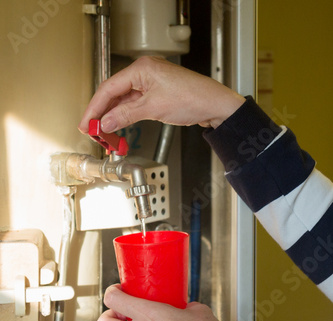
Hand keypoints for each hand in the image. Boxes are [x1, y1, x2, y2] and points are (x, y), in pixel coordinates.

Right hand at [79, 56, 244, 133]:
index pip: (109, 88)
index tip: (86, 123)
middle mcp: (144, 71)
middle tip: (91, 130)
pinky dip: (124, 115)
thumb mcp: (153, 108)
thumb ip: (125, 115)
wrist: (214, 105)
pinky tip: (117, 126)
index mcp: (141, 68)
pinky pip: (133, 103)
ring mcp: (150, 82)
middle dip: (101, 113)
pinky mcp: (156, 92)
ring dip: (112, 116)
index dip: (94, 108)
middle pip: (113, 93)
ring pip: (123, 99)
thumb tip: (106, 122)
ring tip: (102, 132)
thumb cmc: (192, 98)